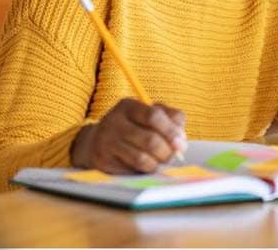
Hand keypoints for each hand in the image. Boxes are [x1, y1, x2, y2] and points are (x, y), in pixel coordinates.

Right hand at [71, 98, 186, 173]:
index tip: (181, 142)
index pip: (154, 116)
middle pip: (150, 140)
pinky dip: (145, 170)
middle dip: (167, 151)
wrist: (96, 141)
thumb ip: (170, 119)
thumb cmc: (132, 127)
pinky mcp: (103, 161)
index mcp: (128, 106)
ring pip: (142, 158)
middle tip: (173, 156)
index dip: (171, 131)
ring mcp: (107, 142)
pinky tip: (147, 166)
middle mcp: (114, 122)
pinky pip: (131, 170)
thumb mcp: (148, 114)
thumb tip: (181, 139)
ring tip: (161, 161)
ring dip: (158, 163)